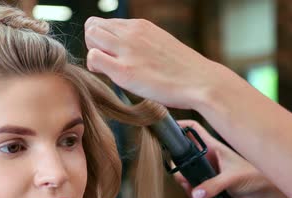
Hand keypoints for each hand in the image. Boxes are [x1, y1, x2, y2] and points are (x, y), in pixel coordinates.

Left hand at [84, 17, 224, 109]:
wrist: (201, 82)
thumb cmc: (183, 70)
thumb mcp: (160, 44)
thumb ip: (141, 43)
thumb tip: (127, 52)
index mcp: (140, 25)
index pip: (104, 23)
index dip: (102, 39)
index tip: (112, 54)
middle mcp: (132, 33)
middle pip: (92, 26)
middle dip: (93, 43)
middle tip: (107, 62)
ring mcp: (127, 50)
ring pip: (90, 36)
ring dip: (92, 52)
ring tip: (108, 69)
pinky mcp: (124, 71)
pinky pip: (93, 58)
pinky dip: (94, 66)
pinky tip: (109, 76)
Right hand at [173, 120, 274, 197]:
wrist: (268, 196)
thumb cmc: (256, 177)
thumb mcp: (232, 179)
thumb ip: (213, 186)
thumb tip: (196, 194)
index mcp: (213, 148)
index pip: (192, 131)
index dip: (180, 127)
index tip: (168, 130)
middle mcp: (208, 160)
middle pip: (184, 165)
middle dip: (185, 181)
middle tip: (190, 188)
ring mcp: (209, 175)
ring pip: (191, 187)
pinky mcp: (213, 190)